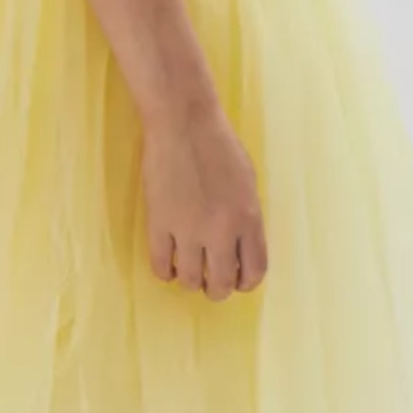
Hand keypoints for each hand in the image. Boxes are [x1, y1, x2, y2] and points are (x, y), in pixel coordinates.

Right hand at [141, 102, 267, 298]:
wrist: (183, 123)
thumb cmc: (219, 146)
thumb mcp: (248, 183)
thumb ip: (247, 219)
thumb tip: (239, 250)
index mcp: (248, 218)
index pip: (254, 271)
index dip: (246, 283)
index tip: (238, 280)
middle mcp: (220, 230)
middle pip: (221, 284)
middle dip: (218, 289)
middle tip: (212, 281)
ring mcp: (186, 229)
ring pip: (190, 280)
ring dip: (191, 282)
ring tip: (189, 271)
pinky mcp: (158, 223)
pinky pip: (160, 266)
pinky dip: (166, 273)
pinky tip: (169, 265)